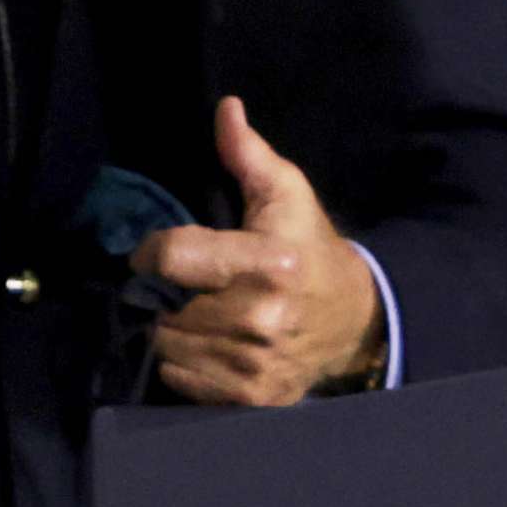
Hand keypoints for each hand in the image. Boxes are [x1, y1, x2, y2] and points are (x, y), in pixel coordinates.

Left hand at [128, 97, 385, 406]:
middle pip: (163, 305)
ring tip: (191, 308)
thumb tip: (224, 109)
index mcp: (267, 264)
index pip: (171, 258)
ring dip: (168, 326)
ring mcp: (252, 365)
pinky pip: (181, 378)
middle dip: (161, 291)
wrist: (354, 319)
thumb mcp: (287, 193)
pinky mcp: (249, 397)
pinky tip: (205, 341)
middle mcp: (258, 319)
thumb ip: (248, 154)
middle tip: (178, 281)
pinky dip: (182, 360)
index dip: (152, 251)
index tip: (156, 250)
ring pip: (166, 344)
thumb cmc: (309, 247)